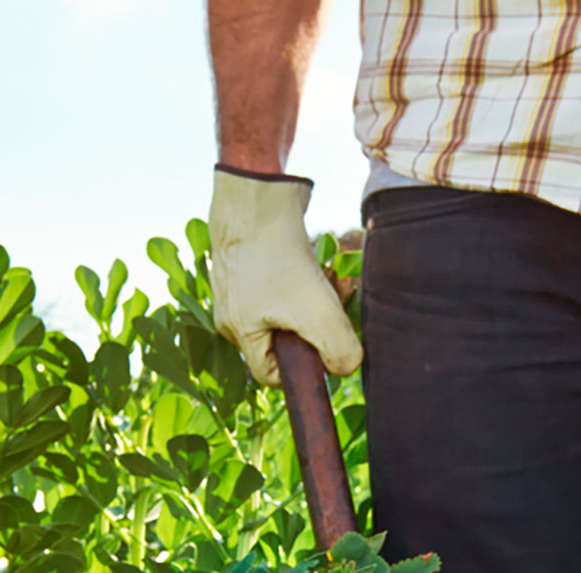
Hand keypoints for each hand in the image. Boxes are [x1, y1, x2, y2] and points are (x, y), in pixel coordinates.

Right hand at [209, 167, 362, 387]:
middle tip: (339, 302)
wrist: (258, 191)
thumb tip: (346, 367)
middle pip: (285, 338)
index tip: (328, 345)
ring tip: (334, 278)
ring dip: (319, 298)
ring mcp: (242, 283)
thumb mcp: (317, 312)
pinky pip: (286, 281)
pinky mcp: (254, 258)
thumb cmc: (278, 255)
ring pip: (290, 308)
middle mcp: (234, 311)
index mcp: (238, 331)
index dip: (303, 369)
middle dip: (319, 325)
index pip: (270, 373)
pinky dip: (309, 277)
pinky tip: (323, 262)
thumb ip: (338, 349)